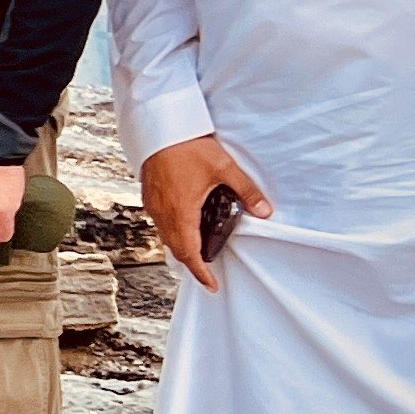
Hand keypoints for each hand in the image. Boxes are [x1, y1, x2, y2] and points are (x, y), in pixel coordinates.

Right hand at [140, 133, 271, 294]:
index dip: (201, 273)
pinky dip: (173, 232)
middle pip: (176, 249)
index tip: (211, 284)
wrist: (159, 129)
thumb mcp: (224, 168)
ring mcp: (154, 205)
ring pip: (166, 236)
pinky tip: (184, 223)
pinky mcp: (150, 195)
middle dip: (192, 263)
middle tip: (208, 271)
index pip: (190, 253)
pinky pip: (160, 223)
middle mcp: (163, 213)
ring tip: (198, 250)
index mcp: (181, 212)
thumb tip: (265, 210)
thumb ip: (246, 191)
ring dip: (182, 247)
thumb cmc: (187, 147)